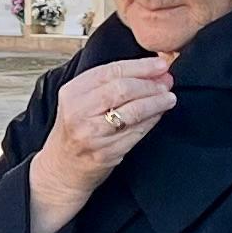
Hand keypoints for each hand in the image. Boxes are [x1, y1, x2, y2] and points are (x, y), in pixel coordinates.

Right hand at [26, 56, 176, 232]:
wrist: (62, 167)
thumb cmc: (75, 130)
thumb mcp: (79, 100)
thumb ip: (108, 83)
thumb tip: (151, 70)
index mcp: (72, 92)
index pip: (111, 71)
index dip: (140, 66)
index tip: (160, 65)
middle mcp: (79, 112)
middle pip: (123, 89)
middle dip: (150, 85)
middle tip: (167, 83)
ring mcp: (93, 134)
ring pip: (133, 112)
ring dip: (156, 103)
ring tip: (169, 98)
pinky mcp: (106, 153)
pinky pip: (136, 133)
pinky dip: (152, 121)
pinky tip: (159, 114)